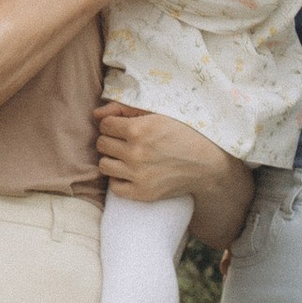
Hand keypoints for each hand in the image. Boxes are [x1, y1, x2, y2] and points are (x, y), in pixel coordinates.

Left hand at [97, 105, 234, 202]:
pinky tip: (131, 172)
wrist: (206, 163)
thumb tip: (95, 115)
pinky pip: (114, 186)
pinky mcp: (142, 193)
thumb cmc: (181, 133)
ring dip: (113, 159)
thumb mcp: (156, 114)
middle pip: (102, 144)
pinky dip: (119, 179)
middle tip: (128, 142)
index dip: (114, 125)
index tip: (126, 128)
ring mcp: (138, 175)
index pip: (105, 125)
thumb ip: (123, 109)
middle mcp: (135, 153)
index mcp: (138, 129)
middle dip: (112, 140)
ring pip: (103, 165)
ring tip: (128, 157)